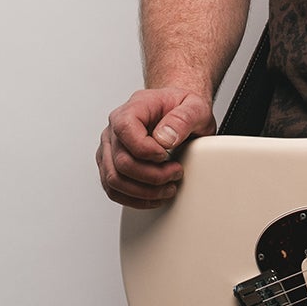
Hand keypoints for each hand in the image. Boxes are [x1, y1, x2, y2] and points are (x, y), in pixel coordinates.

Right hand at [98, 86, 213, 209]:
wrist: (178, 112)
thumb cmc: (182, 107)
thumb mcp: (195, 106)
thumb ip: (183, 119)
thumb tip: (165, 138)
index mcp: (132, 109)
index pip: (125, 130)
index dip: (145, 149)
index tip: (166, 156)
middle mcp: (115, 129)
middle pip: (121, 161)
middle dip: (152, 176)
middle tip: (175, 174)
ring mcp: (111, 148)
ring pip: (114, 180)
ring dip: (143, 191)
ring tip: (167, 188)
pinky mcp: (112, 165)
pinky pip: (113, 189)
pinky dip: (134, 199)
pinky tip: (153, 197)